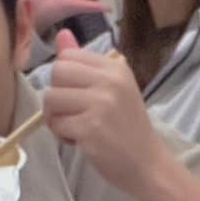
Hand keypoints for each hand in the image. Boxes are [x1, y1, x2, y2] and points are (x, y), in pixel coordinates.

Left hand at [42, 28, 159, 197]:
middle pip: (56, 73)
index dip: (65, 78)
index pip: (68, 56)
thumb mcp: (113, 89)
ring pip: (51, 98)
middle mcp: (109, 81)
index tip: (79, 96)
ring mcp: (100, 105)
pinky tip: (80, 140)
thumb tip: (62, 35)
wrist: (148, 165)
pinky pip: (56, 123)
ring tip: (76, 128)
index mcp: (115, 67)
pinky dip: (62, 135)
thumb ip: (85, 64)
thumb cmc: (129, 129)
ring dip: (56, 117)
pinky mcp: (90, 129)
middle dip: (58, 95)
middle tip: (74, 113)